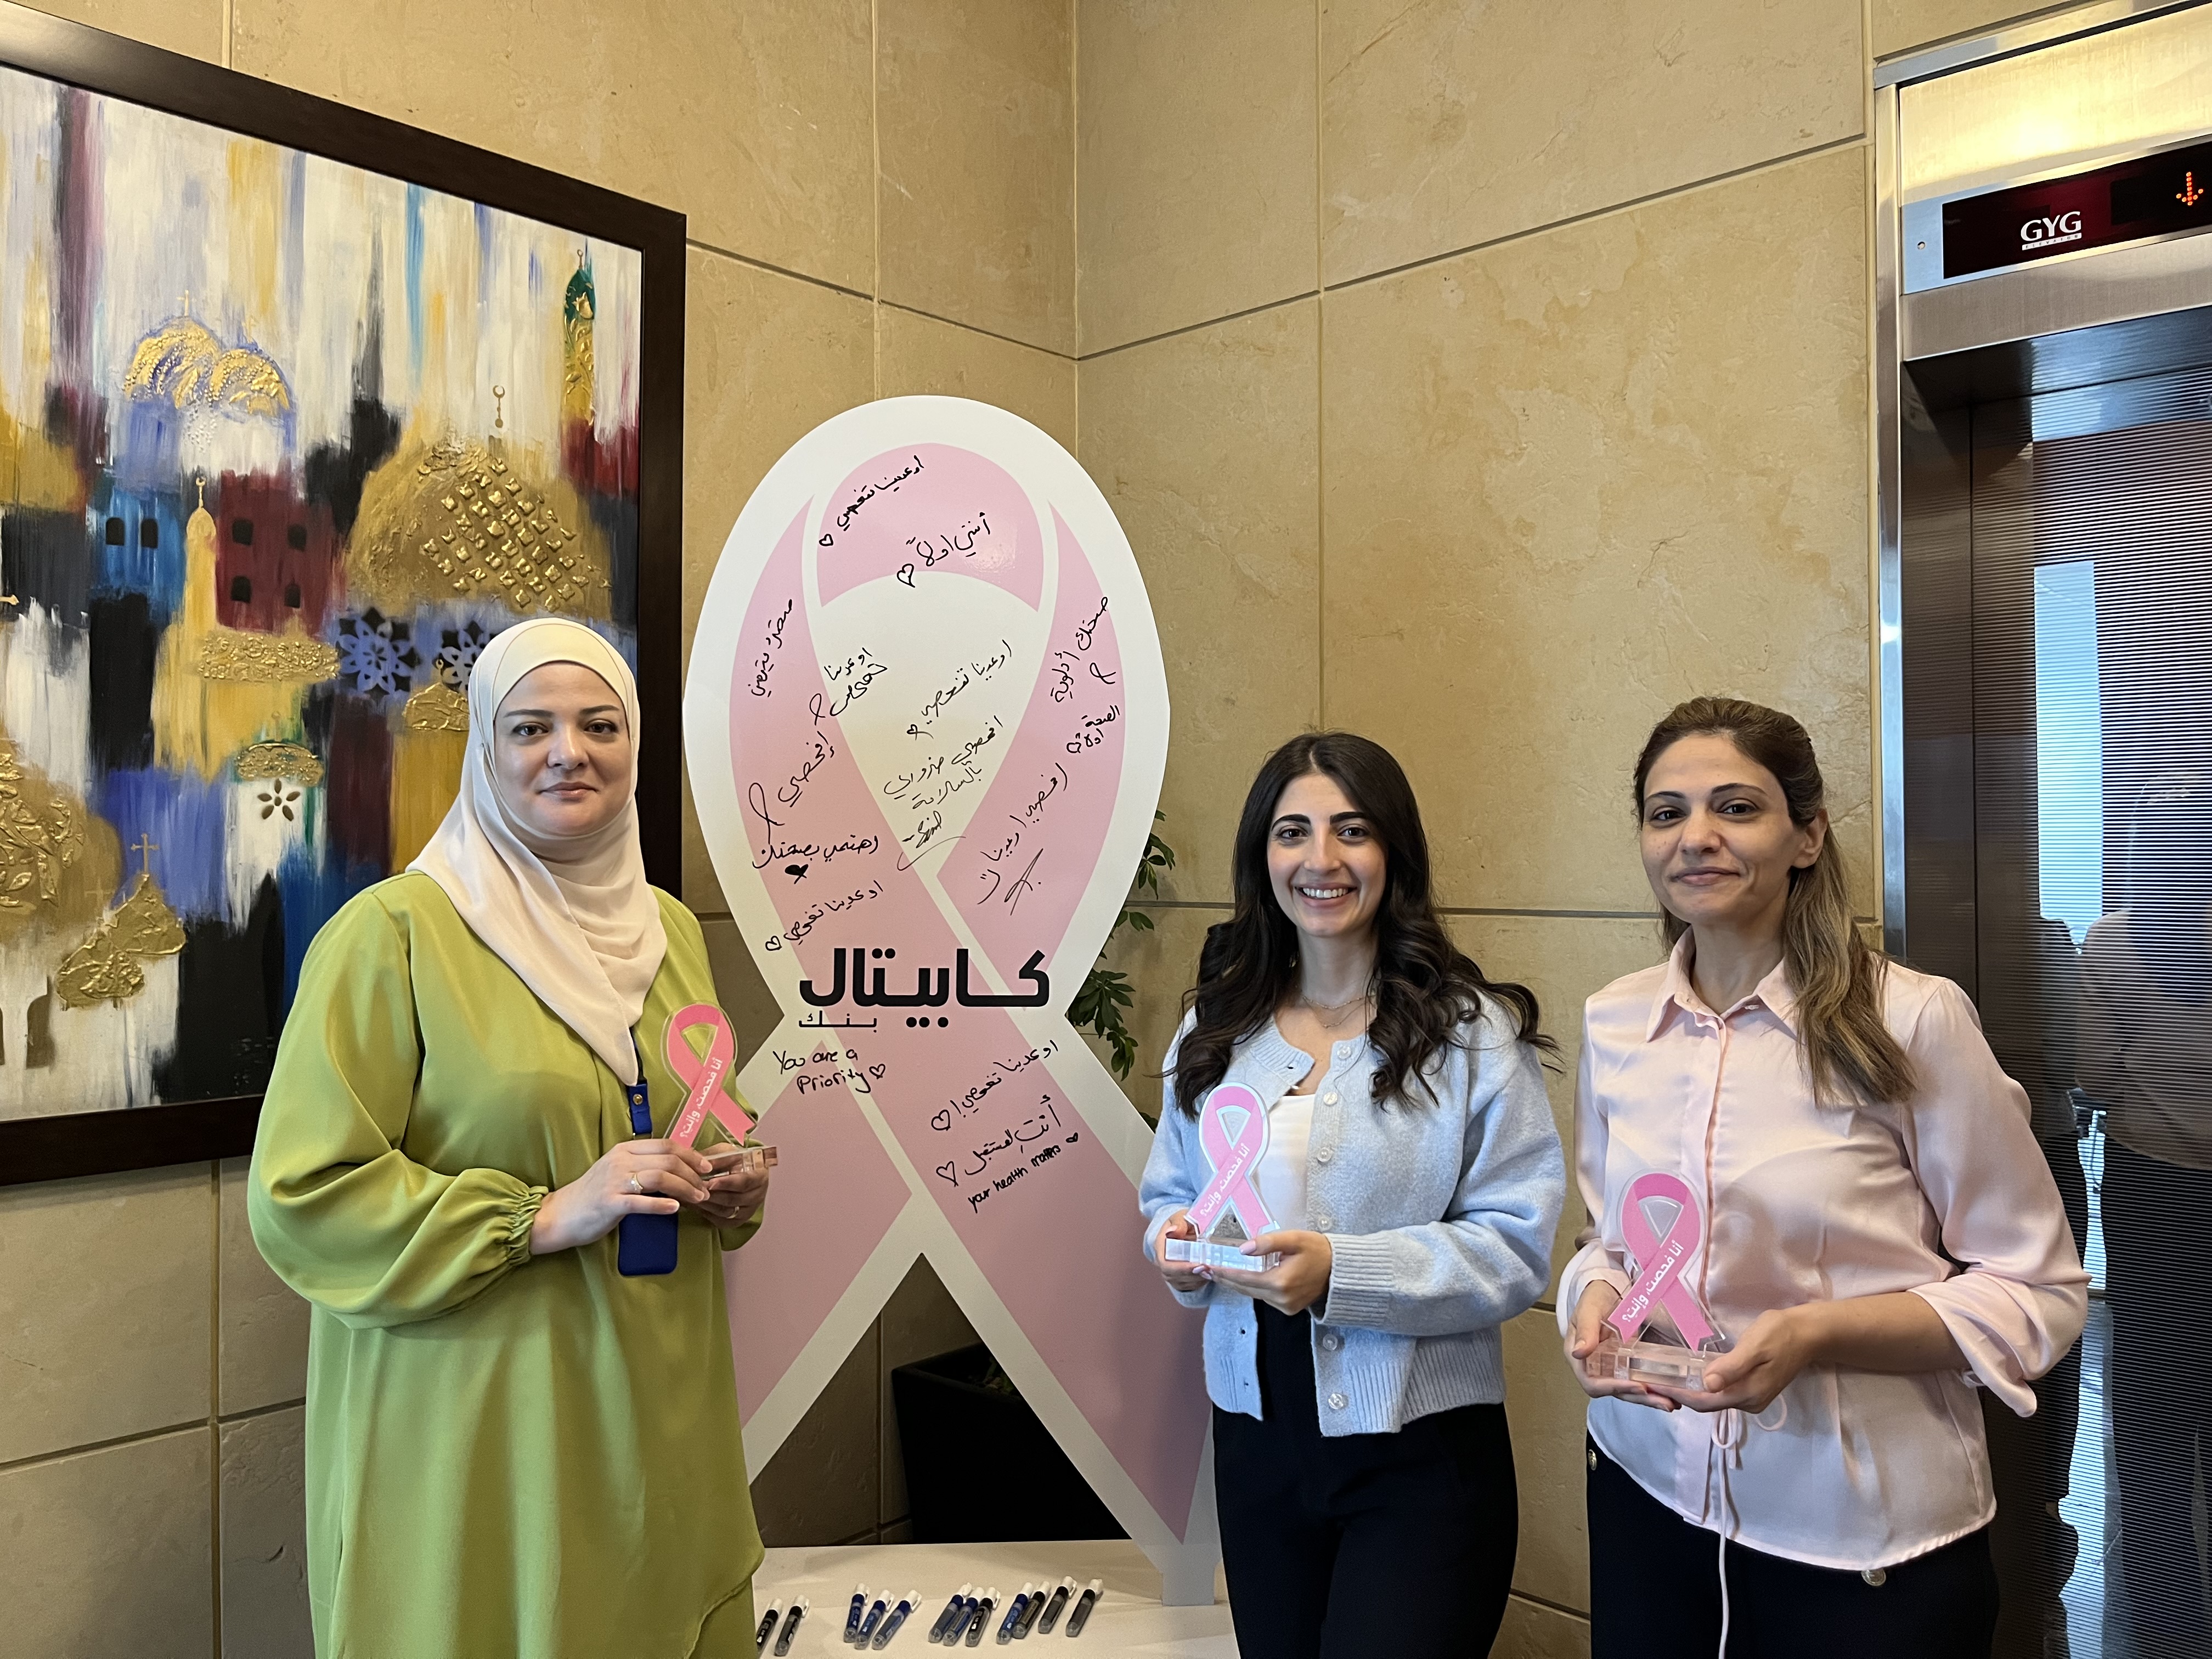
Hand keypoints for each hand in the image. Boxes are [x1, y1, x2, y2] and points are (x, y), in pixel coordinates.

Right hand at [530, 1138, 712, 1254]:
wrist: (559, 1215)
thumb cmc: (593, 1195)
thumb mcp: (617, 1171)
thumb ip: (642, 1165)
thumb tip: (678, 1168)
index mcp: (625, 1150)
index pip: (666, 1144)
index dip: (691, 1154)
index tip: (707, 1166)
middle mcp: (620, 1161)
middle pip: (668, 1159)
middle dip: (693, 1173)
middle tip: (706, 1187)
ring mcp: (614, 1181)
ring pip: (660, 1177)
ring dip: (685, 1188)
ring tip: (699, 1198)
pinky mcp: (609, 1203)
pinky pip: (641, 1202)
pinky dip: (661, 1205)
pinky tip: (675, 1208)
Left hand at [691, 1147, 769, 1227]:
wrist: (739, 1171)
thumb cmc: (733, 1160)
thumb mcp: (726, 1152)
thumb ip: (715, 1157)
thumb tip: (700, 1162)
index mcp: (760, 1175)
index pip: (745, 1182)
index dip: (727, 1183)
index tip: (710, 1182)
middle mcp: (758, 1195)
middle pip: (734, 1199)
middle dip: (712, 1195)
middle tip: (695, 1190)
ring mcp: (749, 1210)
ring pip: (726, 1212)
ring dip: (707, 1205)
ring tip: (692, 1196)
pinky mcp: (738, 1220)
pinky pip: (722, 1221)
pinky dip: (707, 1214)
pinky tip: (696, 1205)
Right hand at [1154, 1210, 1211, 1292]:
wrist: (1187, 1227)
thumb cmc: (1184, 1221)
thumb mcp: (1182, 1216)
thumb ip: (1179, 1223)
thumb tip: (1173, 1231)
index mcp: (1160, 1245)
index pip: (1165, 1263)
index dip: (1180, 1268)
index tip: (1198, 1265)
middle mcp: (1162, 1260)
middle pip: (1172, 1276)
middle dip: (1191, 1275)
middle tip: (1209, 1270)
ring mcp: (1170, 1270)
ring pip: (1180, 1282)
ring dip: (1196, 1280)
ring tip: (1211, 1272)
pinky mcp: (1179, 1277)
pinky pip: (1186, 1286)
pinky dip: (1198, 1283)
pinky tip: (1209, 1276)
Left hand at [1209, 1230, 1332, 1315]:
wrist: (1339, 1269)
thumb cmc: (1318, 1250)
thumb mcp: (1294, 1239)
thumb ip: (1268, 1243)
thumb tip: (1243, 1249)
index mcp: (1280, 1282)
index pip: (1243, 1278)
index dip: (1223, 1272)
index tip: (1207, 1266)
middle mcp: (1281, 1299)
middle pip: (1245, 1288)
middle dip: (1225, 1278)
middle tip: (1206, 1269)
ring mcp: (1285, 1306)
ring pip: (1253, 1294)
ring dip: (1238, 1283)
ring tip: (1220, 1271)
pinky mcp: (1289, 1308)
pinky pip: (1264, 1297)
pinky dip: (1253, 1287)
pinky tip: (1244, 1277)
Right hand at [1565, 1281, 1674, 1411]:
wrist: (1609, 1290)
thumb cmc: (1595, 1297)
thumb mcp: (1589, 1309)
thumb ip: (1585, 1330)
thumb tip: (1578, 1352)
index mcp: (1579, 1358)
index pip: (1593, 1383)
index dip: (1614, 1388)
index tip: (1637, 1386)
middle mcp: (1595, 1367)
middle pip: (1615, 1391)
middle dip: (1639, 1398)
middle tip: (1663, 1401)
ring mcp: (1611, 1367)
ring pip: (1628, 1390)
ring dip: (1649, 1399)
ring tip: (1670, 1402)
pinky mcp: (1626, 1365)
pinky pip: (1638, 1380)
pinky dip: (1653, 1389)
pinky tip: (1669, 1393)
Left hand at [1648, 1307, 1813, 1414]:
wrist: (1809, 1335)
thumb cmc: (1780, 1335)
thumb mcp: (1754, 1347)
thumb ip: (1731, 1367)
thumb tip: (1707, 1385)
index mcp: (1747, 1394)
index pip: (1703, 1402)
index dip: (1677, 1394)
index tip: (1652, 1385)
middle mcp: (1749, 1402)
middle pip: (1706, 1404)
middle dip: (1679, 1395)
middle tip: (1652, 1381)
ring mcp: (1753, 1398)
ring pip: (1714, 1400)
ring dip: (1690, 1392)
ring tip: (1665, 1379)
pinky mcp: (1754, 1389)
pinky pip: (1723, 1393)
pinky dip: (1705, 1387)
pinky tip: (1692, 1376)